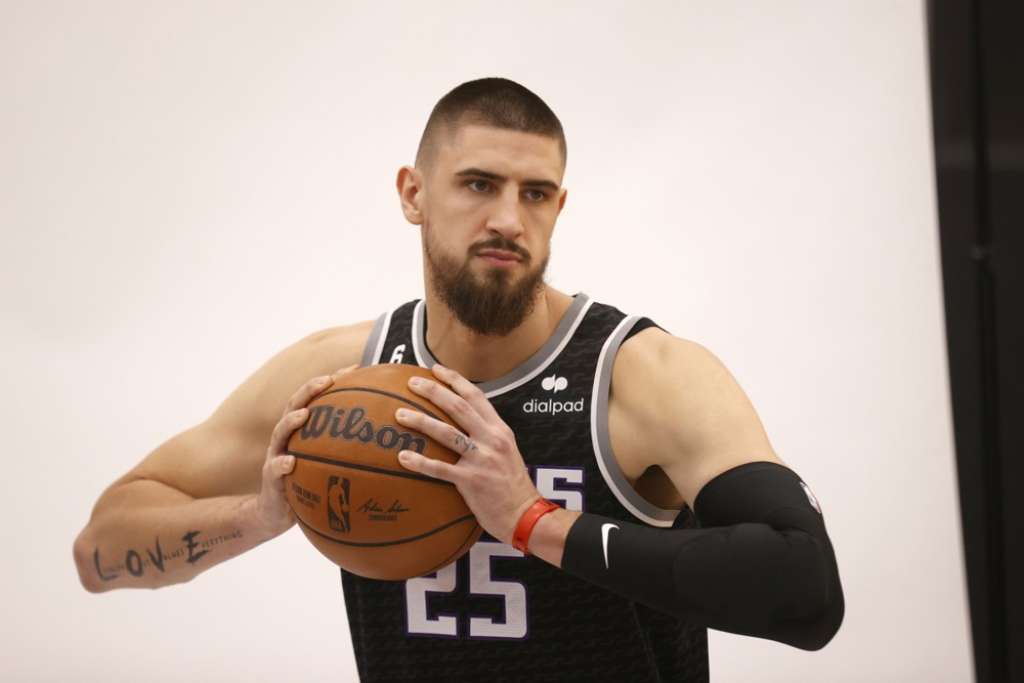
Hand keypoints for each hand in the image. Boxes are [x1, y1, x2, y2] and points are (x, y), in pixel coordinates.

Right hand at [254, 364, 357, 539]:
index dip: (333, 380)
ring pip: (280, 433)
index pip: (316, 398)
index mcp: (302, 430)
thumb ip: (350, 448)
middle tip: (327, 380)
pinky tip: (290, 462)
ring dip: (291, 421)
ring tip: (304, 414)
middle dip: (309, 390)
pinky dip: (281, 464)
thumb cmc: (308, 484)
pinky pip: (274, 470)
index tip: (355, 367)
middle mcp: (287, 438)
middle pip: (294, 406)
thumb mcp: (330, 464)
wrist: (276, 512)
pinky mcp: (272, 480)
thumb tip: (389, 438)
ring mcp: (276, 456)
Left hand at [394, 364, 540, 544]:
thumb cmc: (513, 487)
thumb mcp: (507, 453)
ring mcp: (481, 459)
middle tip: (411, 383)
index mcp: (500, 430)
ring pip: (446, 433)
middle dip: (433, 391)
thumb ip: (488, 438)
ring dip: (421, 421)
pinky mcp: (471, 481)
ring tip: (399, 414)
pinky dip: (420, 462)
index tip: (435, 369)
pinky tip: (402, 457)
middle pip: (458, 407)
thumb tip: (463, 427)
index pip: (476, 396)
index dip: (455, 380)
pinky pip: (440, 469)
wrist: (525, 515)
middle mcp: (492, 439)